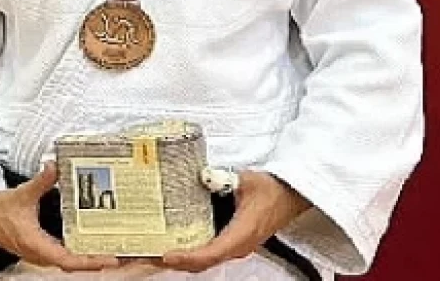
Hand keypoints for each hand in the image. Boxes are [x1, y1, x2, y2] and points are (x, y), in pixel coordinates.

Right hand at [0, 162, 120, 272]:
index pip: (69, 260)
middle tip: (121, 253)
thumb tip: (55, 166)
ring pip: (69, 261)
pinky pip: (63, 255)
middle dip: (97, 260)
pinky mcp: (38, 248)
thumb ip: (41, 180)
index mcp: (36, 245)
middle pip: (74, 264)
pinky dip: (78, 252)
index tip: (111, 259)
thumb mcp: (21, 193)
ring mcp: (38, 252)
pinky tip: (89, 241)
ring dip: (88, 257)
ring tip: (111, 248)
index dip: (91, 261)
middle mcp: (39, 253)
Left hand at [158, 170, 311, 272]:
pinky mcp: (232, 241)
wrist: (291, 195)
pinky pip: (208, 252)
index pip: (210, 254)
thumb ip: (226, 179)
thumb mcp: (249, 181)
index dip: (187, 258)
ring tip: (154, 251)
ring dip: (180, 258)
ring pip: (203, 260)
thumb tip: (205, 176)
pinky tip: (174, 242)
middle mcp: (236, 246)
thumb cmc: (274, 190)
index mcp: (240, 235)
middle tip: (148, 256)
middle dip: (174, 262)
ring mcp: (234, 246)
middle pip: (201, 263)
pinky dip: (189, 252)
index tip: (167, 256)